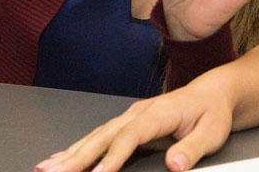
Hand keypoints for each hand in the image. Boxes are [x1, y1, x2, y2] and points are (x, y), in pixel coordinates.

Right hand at [37, 81, 232, 171]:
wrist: (212, 93)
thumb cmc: (213, 113)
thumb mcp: (213, 132)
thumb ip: (193, 148)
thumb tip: (175, 164)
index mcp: (158, 114)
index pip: (130, 136)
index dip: (113, 157)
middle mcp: (138, 113)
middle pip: (102, 136)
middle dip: (77, 157)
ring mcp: (129, 117)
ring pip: (94, 136)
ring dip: (69, 153)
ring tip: (45, 168)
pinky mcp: (126, 123)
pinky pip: (97, 137)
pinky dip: (76, 149)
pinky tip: (61, 159)